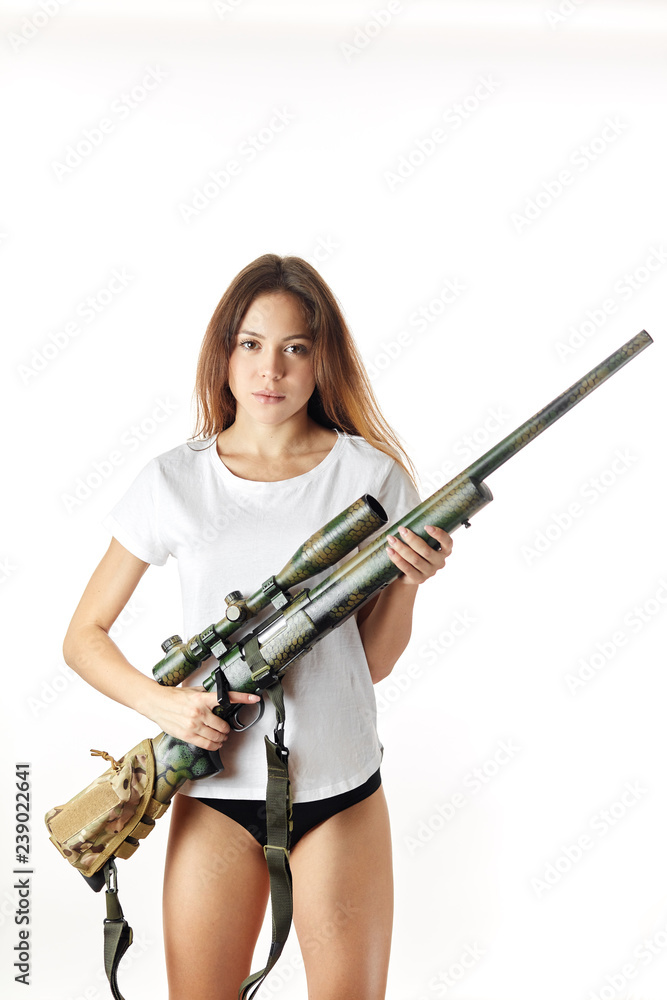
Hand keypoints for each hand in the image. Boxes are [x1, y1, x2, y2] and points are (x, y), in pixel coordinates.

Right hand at [146, 683, 261, 750]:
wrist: (156, 703)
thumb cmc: (173, 696)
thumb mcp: (193, 691)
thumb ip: (207, 695)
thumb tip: (219, 697)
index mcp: (202, 699)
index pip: (227, 698)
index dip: (243, 698)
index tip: (254, 698)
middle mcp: (199, 713)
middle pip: (223, 726)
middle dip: (227, 729)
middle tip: (227, 729)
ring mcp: (194, 726)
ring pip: (217, 737)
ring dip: (222, 738)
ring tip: (222, 737)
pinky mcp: (187, 735)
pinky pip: (207, 744)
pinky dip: (214, 745)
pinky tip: (215, 743)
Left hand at [385, 525, 452, 585]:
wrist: (410, 573)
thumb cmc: (417, 551)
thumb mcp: (424, 543)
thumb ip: (422, 533)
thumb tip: (409, 517)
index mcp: (445, 551)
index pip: (447, 542)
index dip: (439, 534)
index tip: (426, 526)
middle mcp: (439, 562)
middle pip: (426, 551)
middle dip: (412, 539)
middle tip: (401, 529)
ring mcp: (429, 572)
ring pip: (415, 560)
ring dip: (401, 548)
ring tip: (391, 539)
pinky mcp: (418, 579)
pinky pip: (406, 568)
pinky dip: (397, 559)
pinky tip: (390, 551)